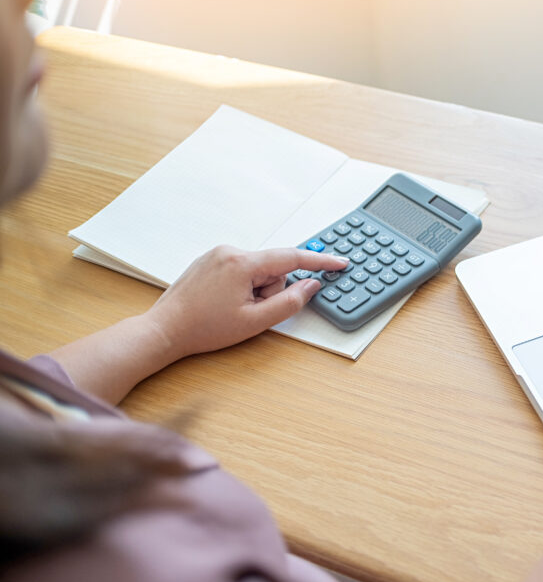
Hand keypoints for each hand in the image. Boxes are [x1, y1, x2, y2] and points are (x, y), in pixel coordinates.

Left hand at [144, 245, 348, 358]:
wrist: (164, 330)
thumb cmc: (203, 328)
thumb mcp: (255, 322)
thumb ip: (290, 302)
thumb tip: (311, 286)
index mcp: (242, 263)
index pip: (292, 257)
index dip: (320, 262)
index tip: (339, 262)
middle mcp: (230, 251)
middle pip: (273, 268)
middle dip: (269, 291)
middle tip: (249, 312)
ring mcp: (217, 254)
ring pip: (257, 270)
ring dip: (255, 291)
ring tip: (232, 310)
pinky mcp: (209, 261)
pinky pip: (241, 271)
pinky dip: (242, 287)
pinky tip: (224, 304)